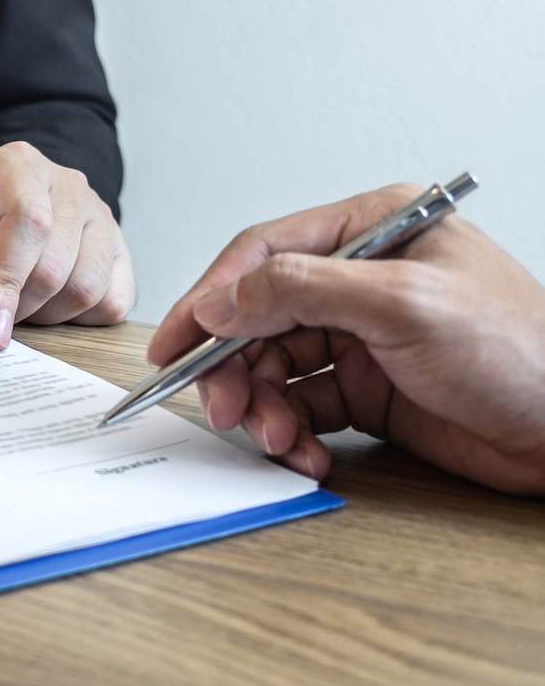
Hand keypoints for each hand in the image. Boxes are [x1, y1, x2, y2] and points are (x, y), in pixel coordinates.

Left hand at [0, 142, 134, 348]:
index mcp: (13, 167)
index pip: (28, 222)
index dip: (8, 280)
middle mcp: (65, 183)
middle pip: (56, 264)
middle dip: (17, 306)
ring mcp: (100, 215)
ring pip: (88, 286)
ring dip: (45, 316)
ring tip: (12, 303)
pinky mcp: (119, 250)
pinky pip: (113, 301)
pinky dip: (77, 319)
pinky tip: (44, 307)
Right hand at [148, 185, 544, 494]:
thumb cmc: (522, 352)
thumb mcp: (405, 304)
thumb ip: (303, 290)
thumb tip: (222, 299)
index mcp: (371, 230)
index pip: (263, 253)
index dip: (210, 298)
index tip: (174, 344)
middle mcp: (359, 279)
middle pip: (256, 316)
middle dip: (234, 366)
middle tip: (225, 407)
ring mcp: (360, 335)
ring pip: (272, 366)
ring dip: (263, 407)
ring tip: (279, 440)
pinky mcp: (365, 388)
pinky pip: (300, 407)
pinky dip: (291, 435)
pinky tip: (307, 455)